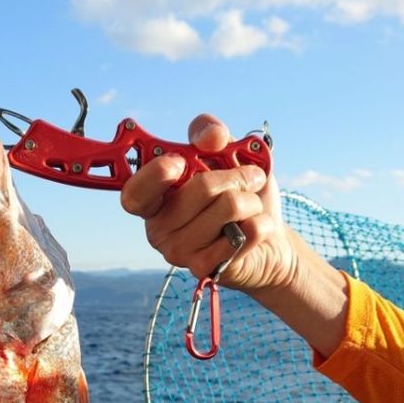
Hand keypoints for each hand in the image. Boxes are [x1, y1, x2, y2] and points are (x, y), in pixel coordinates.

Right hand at [120, 114, 296, 293]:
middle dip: (236, 175)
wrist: (269, 241)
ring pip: (229, 207)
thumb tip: (210, 135)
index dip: (156, 175)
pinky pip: (245, 232)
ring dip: (252, 200)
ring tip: (251, 208)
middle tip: (250, 177)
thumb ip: (211, 134)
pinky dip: (262, 223)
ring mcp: (180, 252)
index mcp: (155, 200)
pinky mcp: (205, 268)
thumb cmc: (240, 195)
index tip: (179, 162)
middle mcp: (159, 229)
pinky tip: (254, 229)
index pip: (134, 193)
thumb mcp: (226, 154)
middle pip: (201, 188)